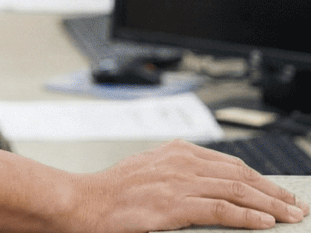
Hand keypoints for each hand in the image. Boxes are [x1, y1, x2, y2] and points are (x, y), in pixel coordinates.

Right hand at [77, 140, 308, 231]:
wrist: (85, 202)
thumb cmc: (113, 192)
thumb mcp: (149, 172)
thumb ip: (179, 174)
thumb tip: (210, 186)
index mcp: (175, 151)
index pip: (230, 163)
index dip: (259, 179)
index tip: (278, 192)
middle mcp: (180, 162)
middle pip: (240, 175)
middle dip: (272, 191)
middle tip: (296, 205)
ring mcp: (178, 182)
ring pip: (237, 190)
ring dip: (270, 204)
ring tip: (290, 215)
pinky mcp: (175, 206)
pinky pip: (221, 209)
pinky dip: (247, 216)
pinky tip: (265, 223)